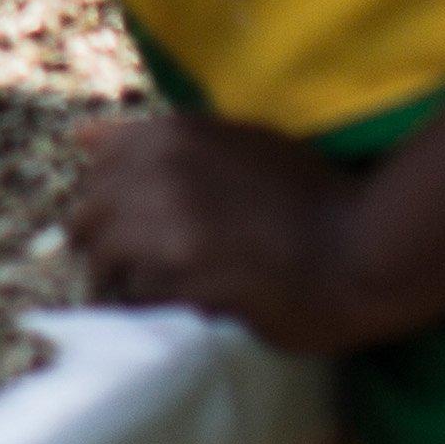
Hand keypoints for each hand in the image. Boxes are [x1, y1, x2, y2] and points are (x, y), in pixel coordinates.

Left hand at [65, 112, 406, 354]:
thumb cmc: (304, 194)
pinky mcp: (188, 284)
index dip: (110, 206)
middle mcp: (160, 175)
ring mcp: (172, 231)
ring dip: (132, 282)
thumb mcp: (233, 142)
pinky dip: (160, 308)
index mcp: (169, 135)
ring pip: (109, 267)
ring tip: (178, 287)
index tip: (133, 226)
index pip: (92, 174)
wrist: (363, 248)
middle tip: (151, 267)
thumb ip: (153, 140)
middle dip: (109, 249)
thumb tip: (80, 136)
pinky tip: (197, 304)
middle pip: (88, 224)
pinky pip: (144, 302)